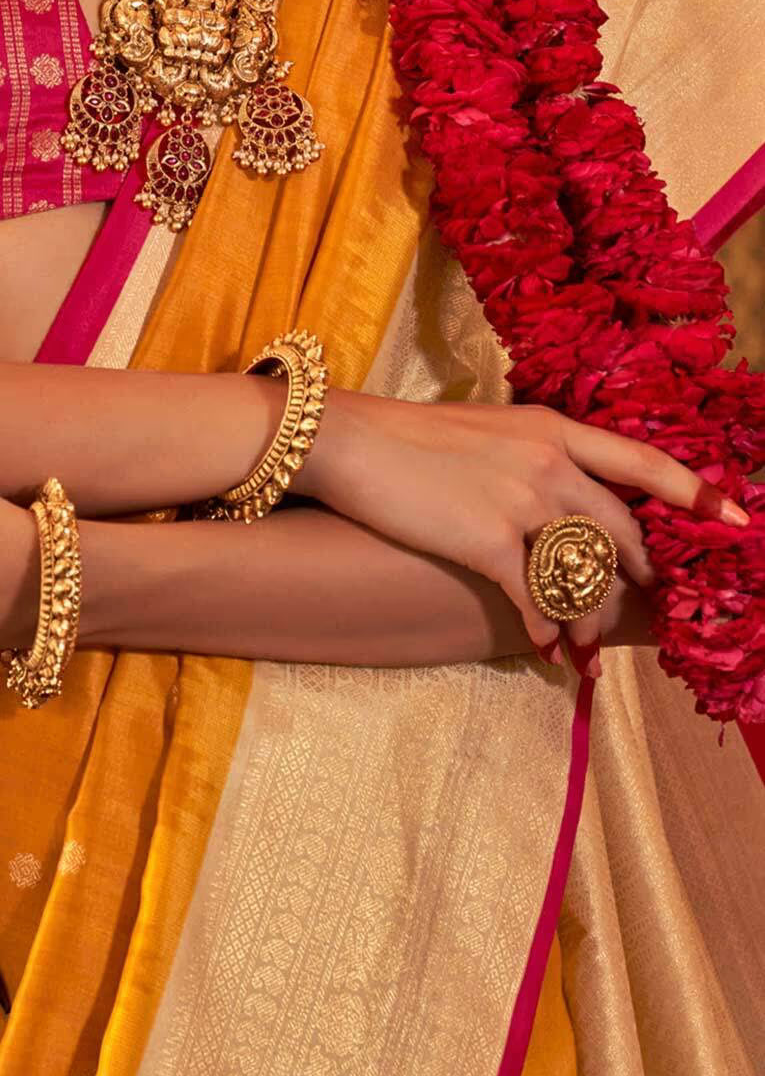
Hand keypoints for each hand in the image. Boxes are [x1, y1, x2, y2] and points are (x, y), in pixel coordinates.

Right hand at [304, 394, 746, 653]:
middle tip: (648, 606)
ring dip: (590, 618)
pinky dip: (546, 630)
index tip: (734, 516)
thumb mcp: (487, 427)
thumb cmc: (409, 436)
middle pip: (622, 530)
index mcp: (553, 428)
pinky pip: (536, 599)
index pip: (642, 460)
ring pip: (583, 573)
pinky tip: (546, 648)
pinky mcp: (488, 540)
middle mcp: (551, 462)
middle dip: (640, 576)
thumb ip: (531, 453)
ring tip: (586, 647)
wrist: (350, 441)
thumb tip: (557, 492)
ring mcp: (522, 501)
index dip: (694, 491)